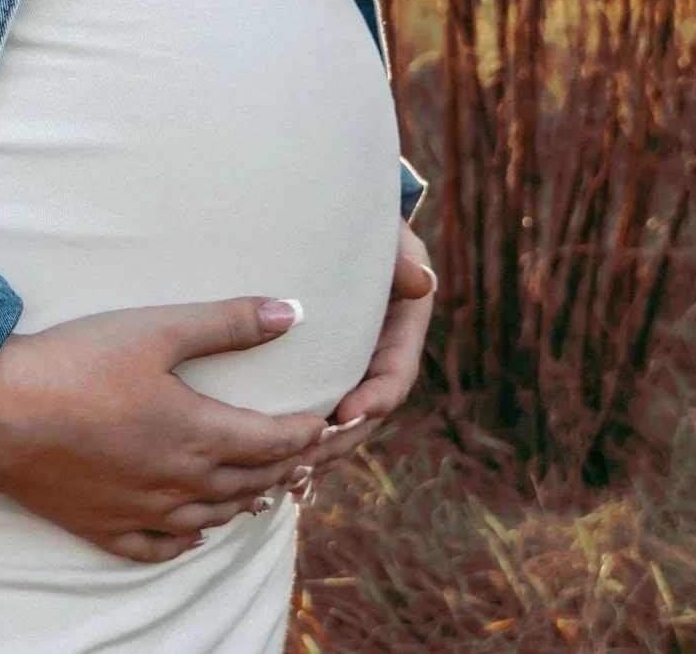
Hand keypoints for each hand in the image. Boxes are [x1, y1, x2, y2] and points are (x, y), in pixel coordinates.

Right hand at [0, 297, 328, 563]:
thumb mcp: (155, 329)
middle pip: (251, 482)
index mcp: (199, 434)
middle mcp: (179, 482)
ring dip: (244, 502)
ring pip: (213, 518)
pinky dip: (187, 540)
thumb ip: (227, 323)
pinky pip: (159, 547)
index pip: (275, 440)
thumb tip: (293, 312)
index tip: (326, 420)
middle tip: (304, 454)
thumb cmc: (73, 362)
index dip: (307, 431)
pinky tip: (194, 531)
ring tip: (261, 489)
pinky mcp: (103, 527)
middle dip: (284, 465)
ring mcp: (141, 511)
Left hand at [294, 222, 434, 498]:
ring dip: (318, 451)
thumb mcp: (383, 233)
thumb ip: (400, 253)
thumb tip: (421, 282)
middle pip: (365, 412)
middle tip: (310, 459)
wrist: (319, 220)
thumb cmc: (353, 223)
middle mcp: (374, 355)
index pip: (394, 375)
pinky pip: (308, 413)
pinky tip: (274, 471)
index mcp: (398, 329)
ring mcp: (344, 368)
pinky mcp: (312, 373)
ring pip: (336, 422)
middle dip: (341, 439)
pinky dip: (295, 442)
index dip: (376, 399)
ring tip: (291, 474)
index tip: (348, 415)